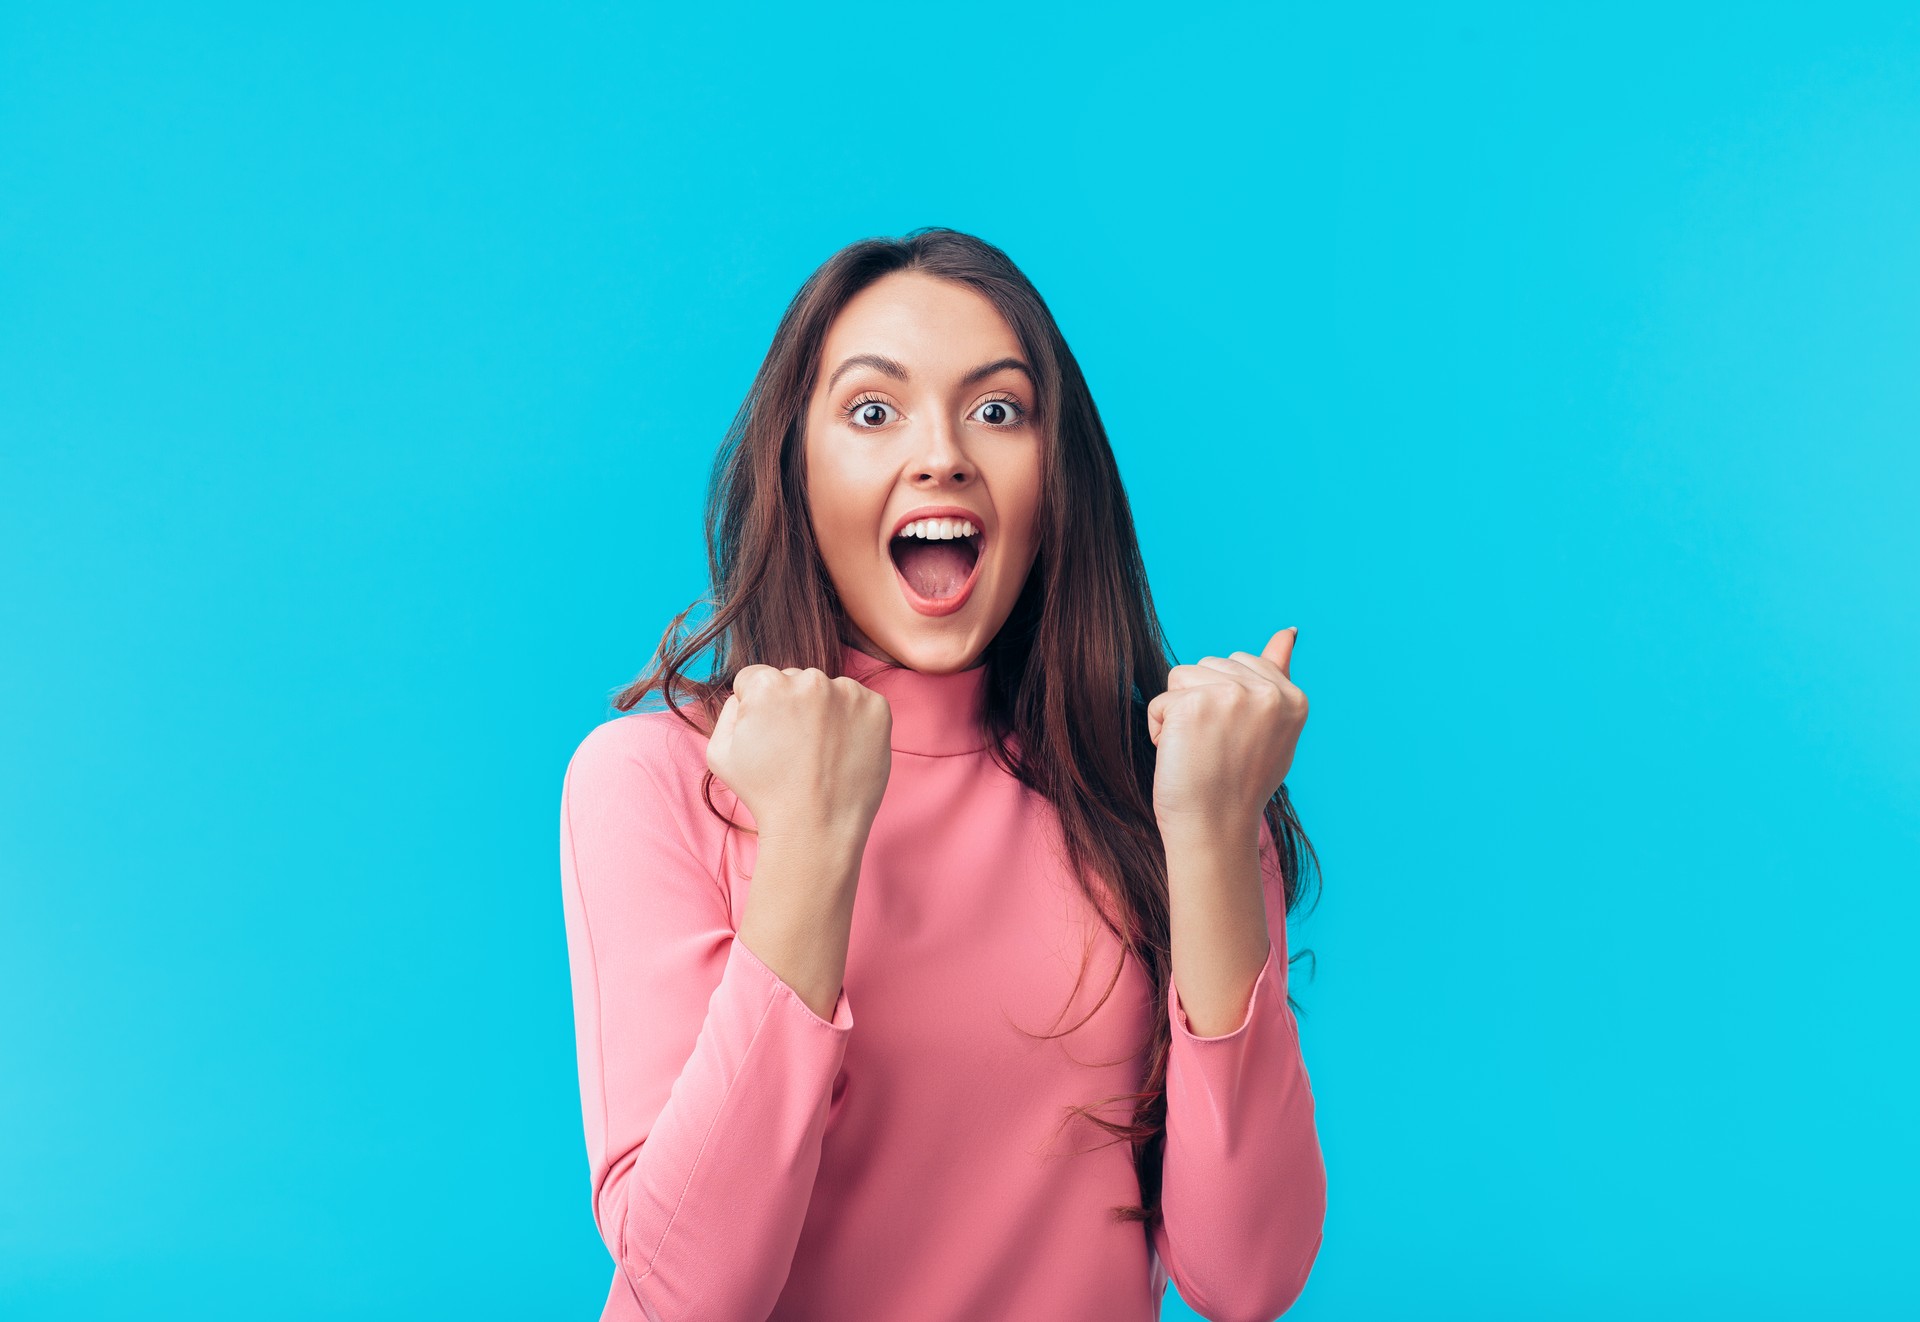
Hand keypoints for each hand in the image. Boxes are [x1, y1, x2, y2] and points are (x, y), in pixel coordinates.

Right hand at [705, 666, 893, 842]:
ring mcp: (849, 693)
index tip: (767, 737)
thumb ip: (728, 710)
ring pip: (829, 691)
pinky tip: (842, 751)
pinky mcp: (878, 708)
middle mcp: (810, 679)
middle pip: (795, 681)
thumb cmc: (766, 794)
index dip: (757, 709)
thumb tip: (746, 695)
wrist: (816, 827)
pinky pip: (860, 704)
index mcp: (768, 684)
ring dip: (824, 712)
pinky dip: (853, 722)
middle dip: (792, 707)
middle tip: (795, 749)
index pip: (757, 679)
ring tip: (820, 754)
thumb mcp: (720, 752)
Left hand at [1145, 628, 1307, 842]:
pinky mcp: (1195, 704)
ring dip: (1179, 715)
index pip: (1240, 663)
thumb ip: (1278, 678)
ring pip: (1182, 678)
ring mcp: (1233, 695)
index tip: (1236, 742)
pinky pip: (1160, 702)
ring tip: (1200, 751)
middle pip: (1209, 665)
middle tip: (1218, 750)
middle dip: (1201, 703)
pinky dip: (1161, 730)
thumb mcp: (1273, 730)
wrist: (1216, 829)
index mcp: (1294, 697)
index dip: (1225, 702)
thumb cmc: (1238, 784)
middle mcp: (1268, 693)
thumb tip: (1289, 631)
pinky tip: (1182, 757)